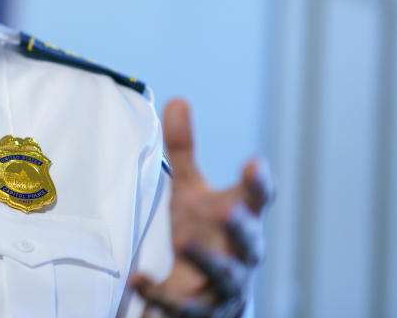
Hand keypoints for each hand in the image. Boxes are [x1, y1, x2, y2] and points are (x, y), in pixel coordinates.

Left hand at [129, 99, 272, 317]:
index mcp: (240, 216)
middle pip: (248, 239)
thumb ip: (184, 151)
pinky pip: (184, 307)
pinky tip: (138, 281)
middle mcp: (241, 252)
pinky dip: (161, 296)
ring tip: (184, 241)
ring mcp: (225, 284)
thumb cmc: (203, 230)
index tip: (253, 163)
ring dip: (206, 258)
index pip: (257, 198)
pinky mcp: (202, 310)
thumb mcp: (191, 191)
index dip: (258, 182)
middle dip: (240, 225)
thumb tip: (176, 100)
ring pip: (224, 275)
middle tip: (228, 209)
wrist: (211, 296)